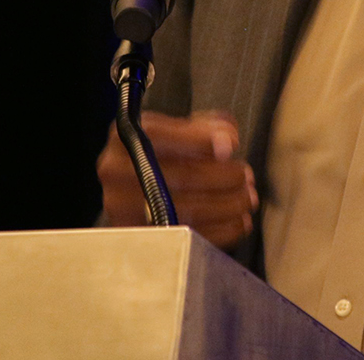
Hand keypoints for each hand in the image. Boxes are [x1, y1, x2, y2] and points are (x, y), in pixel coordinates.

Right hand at [97, 109, 258, 248]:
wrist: (127, 191)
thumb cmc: (156, 158)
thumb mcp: (170, 131)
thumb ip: (200, 127)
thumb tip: (227, 136)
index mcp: (125, 138)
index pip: (159, 134)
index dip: (199, 139)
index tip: (231, 144)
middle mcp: (117, 172)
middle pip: (179, 175)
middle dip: (224, 176)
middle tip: (245, 176)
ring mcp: (122, 208)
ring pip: (185, 209)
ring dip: (226, 205)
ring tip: (245, 198)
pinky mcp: (138, 236)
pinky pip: (185, 235)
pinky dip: (219, 230)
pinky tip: (237, 222)